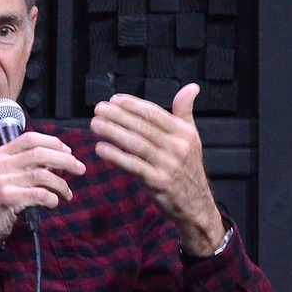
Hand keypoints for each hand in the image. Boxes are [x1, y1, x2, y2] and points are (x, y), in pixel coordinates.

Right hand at [0, 131, 87, 261]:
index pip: (30, 138)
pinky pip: (40, 194)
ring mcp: (2, 181)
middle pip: (41, 153)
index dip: (53, 143)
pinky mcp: (7, 199)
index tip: (68, 151)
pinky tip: (53, 204)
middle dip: (66, 160)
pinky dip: (52, 199)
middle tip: (80, 168)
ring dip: (61, 184)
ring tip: (66, 194)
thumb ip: (23, 167)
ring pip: (44, 175)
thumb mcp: (1, 178)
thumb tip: (56, 162)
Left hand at [91, 84, 224, 255]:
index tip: (114, 99)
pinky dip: (116, 156)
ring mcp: (168, 165)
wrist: (196, 204)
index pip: (154, 113)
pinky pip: (133, 166)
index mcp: (184, 133)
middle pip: (143, 126)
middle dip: (118, 115)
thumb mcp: (192, 138)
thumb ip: (185, 112)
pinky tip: (101, 149)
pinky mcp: (158, 182)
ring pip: (136, 144)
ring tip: (95, 124)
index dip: (133, 105)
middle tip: (99, 109)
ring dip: (113, 132)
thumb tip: (191, 87)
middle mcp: (178, 147)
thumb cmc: (188, 168)